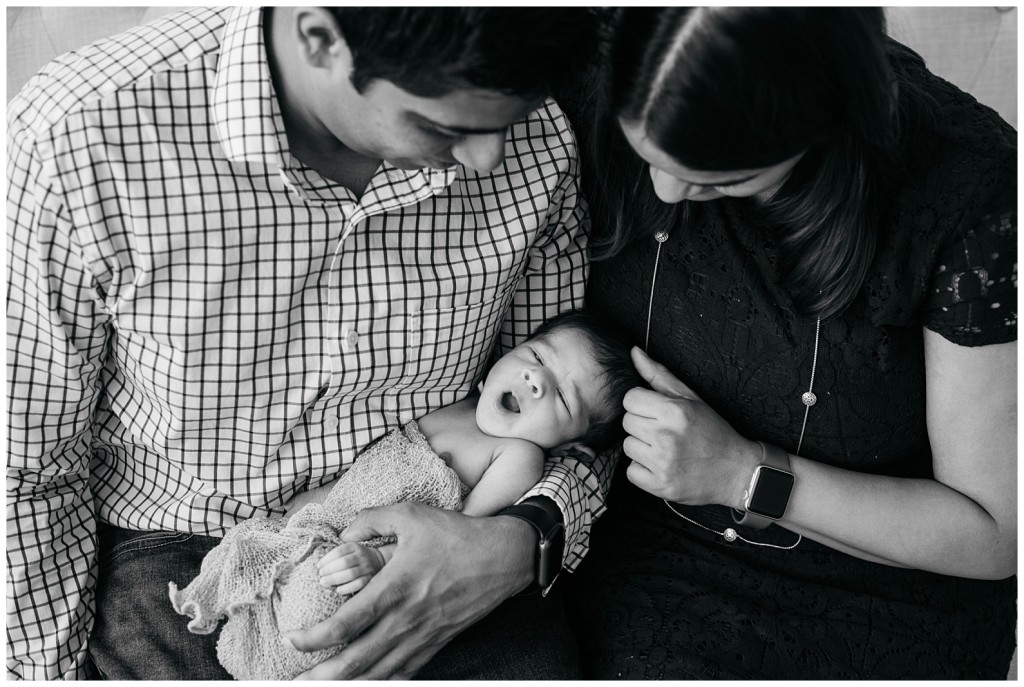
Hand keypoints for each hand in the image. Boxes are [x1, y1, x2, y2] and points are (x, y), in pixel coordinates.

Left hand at [284, 502, 534, 678]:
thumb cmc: (456, 534)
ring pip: (378, 674)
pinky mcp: (436, 644)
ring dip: (347, 686)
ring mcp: (423, 636)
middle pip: (356, 662)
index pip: (346, 624)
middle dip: (322, 677)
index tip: (292, 639)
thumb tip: (343, 533)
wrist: (503, 557)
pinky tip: (365, 686)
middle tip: (294, 682)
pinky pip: (404, 673)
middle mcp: (406, 619)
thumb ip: (371, 520)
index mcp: (396, 588)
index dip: (314, 638)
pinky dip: (381, 684)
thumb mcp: (412, 514)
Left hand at [318, 542, 385, 595]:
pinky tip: (338, 590)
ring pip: (350, 574)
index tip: (318, 566)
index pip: (338, 552)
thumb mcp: (349, 550)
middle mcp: (361, 556)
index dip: (326, 559)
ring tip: (324, 582)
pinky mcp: (370, 579)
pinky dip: (347, 588)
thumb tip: (319, 563)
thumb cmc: (355, 557)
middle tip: (320, 575)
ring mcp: (367, 568)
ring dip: (335, 579)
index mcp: (354, 547)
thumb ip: (337, 554)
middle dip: (329, 569)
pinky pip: (358, 584)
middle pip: (343, 563)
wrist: (377, 561)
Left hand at [623, 347, 758, 507]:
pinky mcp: (659, 485)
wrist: (736, 472)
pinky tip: (662, 465)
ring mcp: (662, 463)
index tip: (657, 411)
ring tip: (665, 448)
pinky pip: (631, 472)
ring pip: (627, 446)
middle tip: (664, 431)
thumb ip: (658, 375)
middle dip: (642, 425)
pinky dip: (643, 470)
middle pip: (627, 422)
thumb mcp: (690, 398)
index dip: (642, 404)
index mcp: (674, 411)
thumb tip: (633, 352)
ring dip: (642, 448)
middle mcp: (666, 436)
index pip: (630, 398)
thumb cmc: (712, 431)